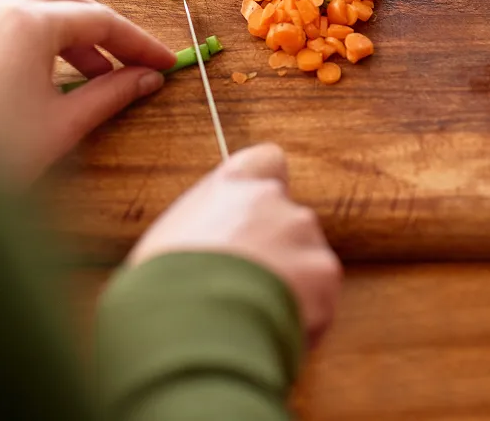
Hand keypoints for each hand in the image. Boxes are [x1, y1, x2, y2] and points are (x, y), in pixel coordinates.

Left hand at [0, 0, 174, 184]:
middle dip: (103, 30)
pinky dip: (33, 44)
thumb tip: (148, 78)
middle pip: (65, 2)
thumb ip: (112, 93)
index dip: (138, 43)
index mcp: (25, 24)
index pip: (100, 20)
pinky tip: (44, 78)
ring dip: (68, 37)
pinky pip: (0, 29)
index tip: (165, 62)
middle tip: (131, 61)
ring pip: (30, 11)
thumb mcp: (62, 125)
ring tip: (93, 75)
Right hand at [128, 143, 341, 346]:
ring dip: (292, 281)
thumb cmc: (164, 285)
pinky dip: (304, 315)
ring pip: (306, 257)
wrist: (191, 326)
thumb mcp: (169, 239)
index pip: (267, 160)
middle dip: (275, 248)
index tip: (254, 213)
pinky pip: (320, 296)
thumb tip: (207, 248)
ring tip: (254, 313)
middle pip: (287, 218)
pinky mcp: (324, 273)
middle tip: (247, 282)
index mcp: (233, 183)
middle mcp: (273, 200)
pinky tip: (270, 328)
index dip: (265, 186)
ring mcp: (302, 234)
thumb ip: (204, 228)